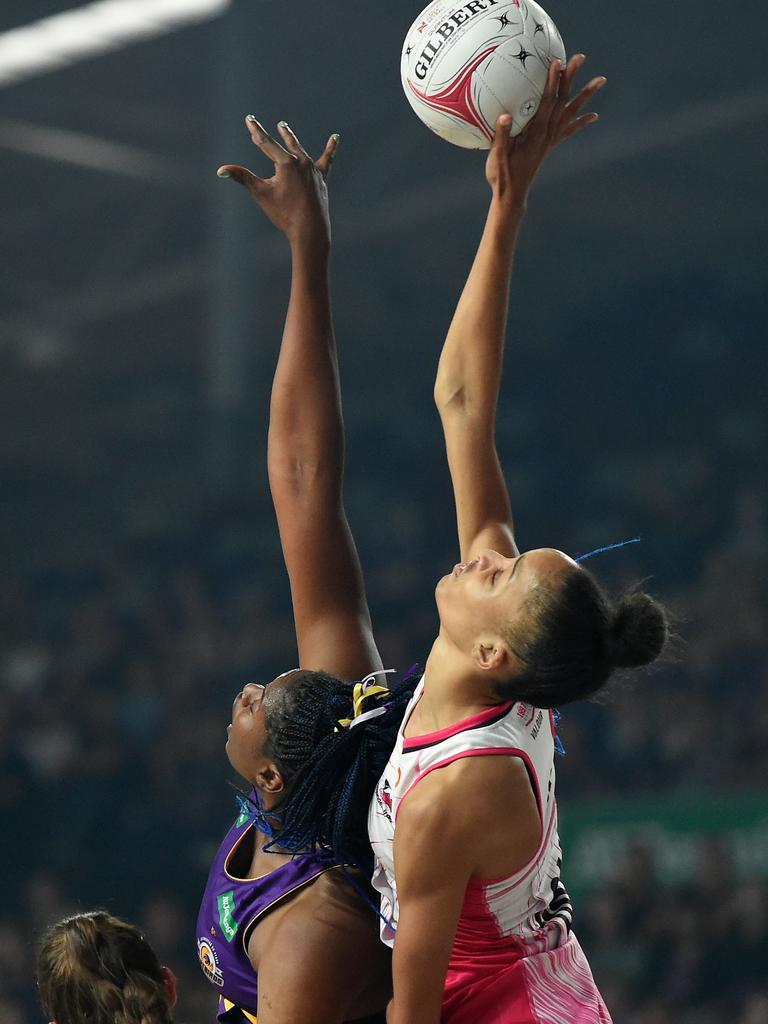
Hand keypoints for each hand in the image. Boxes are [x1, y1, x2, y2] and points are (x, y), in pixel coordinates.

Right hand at [217, 117, 338, 245]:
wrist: (310, 231)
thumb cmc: (284, 214)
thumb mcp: (262, 194)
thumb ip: (243, 178)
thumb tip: (221, 171)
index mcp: (286, 163)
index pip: (266, 143)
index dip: (256, 131)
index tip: (249, 120)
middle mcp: (301, 162)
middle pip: (285, 143)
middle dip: (275, 133)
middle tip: (268, 124)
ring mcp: (313, 170)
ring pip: (300, 150)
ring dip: (291, 139)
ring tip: (284, 127)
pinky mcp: (321, 179)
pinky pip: (326, 161)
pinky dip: (330, 149)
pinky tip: (335, 138)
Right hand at [486, 54, 605, 210]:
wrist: (512, 196)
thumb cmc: (502, 176)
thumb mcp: (497, 155)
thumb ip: (502, 135)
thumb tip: (504, 115)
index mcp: (535, 133)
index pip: (546, 102)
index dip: (552, 81)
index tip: (557, 62)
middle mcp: (547, 133)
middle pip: (562, 100)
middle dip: (571, 78)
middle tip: (580, 57)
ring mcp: (550, 139)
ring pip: (570, 112)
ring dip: (585, 95)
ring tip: (601, 80)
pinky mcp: (550, 146)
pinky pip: (568, 130)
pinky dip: (581, 121)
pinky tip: (593, 116)